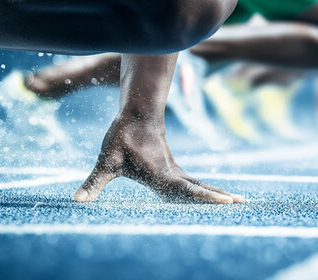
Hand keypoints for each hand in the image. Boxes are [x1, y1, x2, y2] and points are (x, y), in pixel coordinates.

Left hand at [73, 116, 243, 203]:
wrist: (137, 114)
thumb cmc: (121, 137)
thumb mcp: (106, 161)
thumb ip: (93, 183)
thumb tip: (77, 200)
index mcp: (162, 173)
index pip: (187, 189)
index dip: (205, 197)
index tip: (224, 200)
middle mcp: (172, 173)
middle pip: (200, 188)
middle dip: (219, 197)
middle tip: (240, 203)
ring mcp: (175, 171)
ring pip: (199, 185)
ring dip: (217, 192)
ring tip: (238, 200)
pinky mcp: (173, 169)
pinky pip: (194, 183)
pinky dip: (206, 190)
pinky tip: (214, 196)